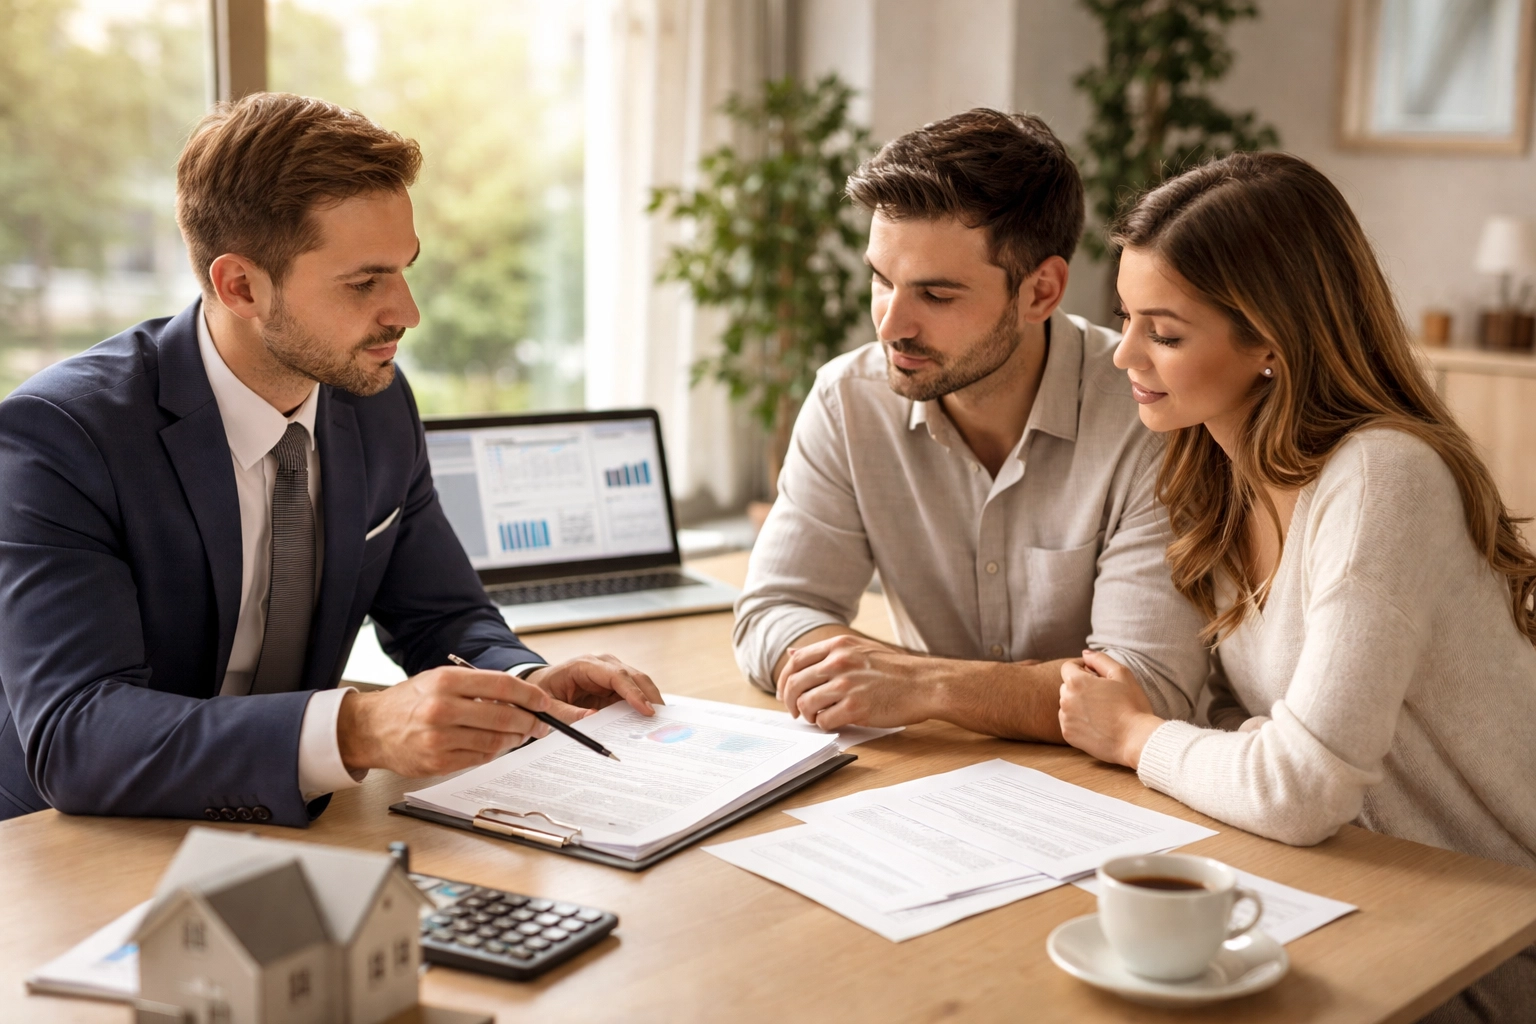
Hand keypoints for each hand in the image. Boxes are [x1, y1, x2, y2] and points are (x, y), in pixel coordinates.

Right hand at [339, 665, 559, 776]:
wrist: (370, 728)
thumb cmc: (410, 702)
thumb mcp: (439, 680)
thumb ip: (478, 687)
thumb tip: (522, 698)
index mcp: (445, 681)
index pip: (503, 685)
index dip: (531, 695)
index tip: (545, 702)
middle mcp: (441, 708)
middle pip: (504, 716)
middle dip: (530, 721)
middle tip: (540, 724)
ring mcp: (439, 738)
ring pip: (495, 741)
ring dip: (515, 740)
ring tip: (521, 735)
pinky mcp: (437, 762)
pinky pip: (480, 758)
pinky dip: (494, 753)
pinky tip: (497, 746)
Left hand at [525, 654, 661, 719]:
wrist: (540, 686)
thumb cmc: (543, 692)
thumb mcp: (547, 706)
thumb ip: (566, 713)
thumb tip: (592, 718)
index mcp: (585, 665)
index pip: (617, 676)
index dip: (634, 693)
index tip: (647, 710)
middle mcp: (603, 665)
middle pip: (635, 677)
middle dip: (651, 697)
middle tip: (663, 720)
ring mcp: (612, 674)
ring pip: (640, 685)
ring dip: (651, 702)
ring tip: (661, 723)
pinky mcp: (615, 686)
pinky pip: (634, 695)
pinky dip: (643, 707)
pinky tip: (649, 722)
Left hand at [776, 635, 936, 729]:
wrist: (924, 684)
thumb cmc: (895, 670)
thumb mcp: (859, 649)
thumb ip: (826, 652)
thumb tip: (791, 654)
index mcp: (839, 646)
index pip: (796, 661)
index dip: (784, 679)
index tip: (784, 692)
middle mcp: (839, 662)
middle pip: (795, 683)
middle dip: (789, 701)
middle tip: (795, 711)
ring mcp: (846, 685)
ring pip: (806, 704)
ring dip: (808, 715)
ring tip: (819, 717)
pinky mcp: (855, 708)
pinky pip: (824, 720)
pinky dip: (825, 724)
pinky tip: (836, 721)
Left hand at [1058, 650, 1163, 768]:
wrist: (1136, 740)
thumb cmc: (1132, 705)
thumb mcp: (1122, 674)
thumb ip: (1100, 659)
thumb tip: (1085, 654)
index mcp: (1076, 682)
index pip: (1068, 667)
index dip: (1082, 667)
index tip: (1096, 675)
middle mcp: (1066, 699)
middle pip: (1068, 685)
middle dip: (1081, 686)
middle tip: (1104, 695)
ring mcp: (1065, 718)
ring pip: (1067, 704)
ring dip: (1079, 703)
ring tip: (1102, 711)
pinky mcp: (1068, 735)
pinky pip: (1069, 721)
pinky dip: (1078, 720)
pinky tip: (1097, 723)